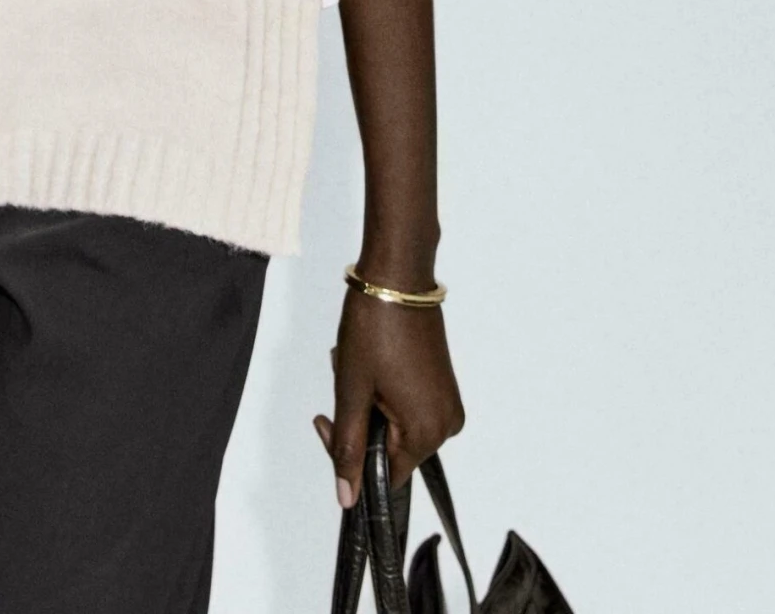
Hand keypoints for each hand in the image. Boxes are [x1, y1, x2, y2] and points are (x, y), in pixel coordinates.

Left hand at [312, 287, 463, 503]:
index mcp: (426, 433)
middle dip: (358, 420)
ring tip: (353, 363)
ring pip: (395, 425)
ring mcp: (446, 403)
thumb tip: (347, 499)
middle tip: (343, 379)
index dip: (350, 455)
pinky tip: (370, 362)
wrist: (397, 275)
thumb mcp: (352, 390)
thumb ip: (349, 447)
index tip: (327, 419)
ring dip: (367, 402)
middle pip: (389, 450)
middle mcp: (446, 425)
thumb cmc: (374, 328)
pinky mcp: (442, 385)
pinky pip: (407, 406)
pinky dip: (383, 391)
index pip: (382, 474)